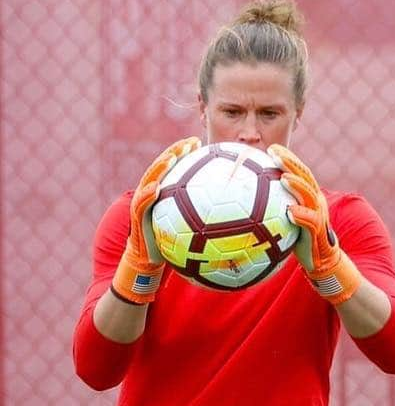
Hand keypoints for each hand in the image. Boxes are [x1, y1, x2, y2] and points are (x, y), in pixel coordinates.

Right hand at [111, 137, 200, 304]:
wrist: (149, 264)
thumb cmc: (175, 250)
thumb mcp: (197, 236)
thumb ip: (213, 226)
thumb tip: (246, 226)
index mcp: (168, 197)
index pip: (178, 171)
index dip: (188, 155)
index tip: (202, 143)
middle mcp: (154, 195)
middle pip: (164, 168)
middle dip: (175, 152)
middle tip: (191, 142)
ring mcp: (143, 204)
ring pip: (150, 179)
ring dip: (160, 167)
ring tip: (173, 157)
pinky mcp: (136, 217)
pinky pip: (142, 203)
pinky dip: (148, 194)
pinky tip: (157, 188)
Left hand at [269, 143, 361, 304]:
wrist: (321, 261)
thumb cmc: (299, 240)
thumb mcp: (284, 220)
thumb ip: (271, 208)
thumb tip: (240, 203)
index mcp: (308, 195)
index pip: (299, 171)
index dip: (288, 158)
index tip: (271, 148)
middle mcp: (316, 201)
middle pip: (305, 176)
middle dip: (291, 163)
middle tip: (274, 152)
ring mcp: (319, 215)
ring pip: (309, 195)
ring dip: (297, 186)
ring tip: (283, 178)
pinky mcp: (319, 232)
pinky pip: (311, 221)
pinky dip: (301, 215)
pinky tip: (290, 212)